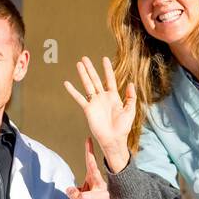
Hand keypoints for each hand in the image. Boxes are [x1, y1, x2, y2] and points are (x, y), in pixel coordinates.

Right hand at [64, 57, 136, 173]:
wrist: (113, 139)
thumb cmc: (123, 127)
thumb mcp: (130, 111)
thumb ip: (131, 97)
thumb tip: (131, 83)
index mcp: (113, 96)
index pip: (110, 79)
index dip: (107, 69)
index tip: (104, 59)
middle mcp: (103, 97)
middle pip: (95, 79)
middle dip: (90, 68)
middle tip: (85, 58)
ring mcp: (95, 102)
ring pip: (87, 85)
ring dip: (83, 75)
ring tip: (78, 64)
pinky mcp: (88, 109)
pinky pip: (79, 98)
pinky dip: (73, 91)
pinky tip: (67, 84)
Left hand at [64, 138, 116, 198]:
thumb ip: (74, 193)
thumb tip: (69, 189)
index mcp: (95, 180)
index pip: (91, 164)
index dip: (89, 152)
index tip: (88, 140)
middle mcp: (101, 185)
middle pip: (94, 171)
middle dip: (91, 159)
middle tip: (88, 144)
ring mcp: (103, 195)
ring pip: (84, 195)